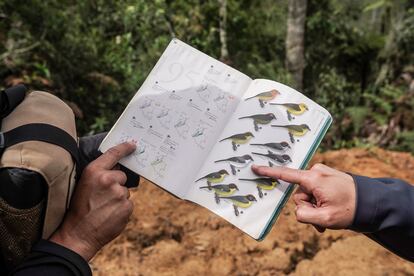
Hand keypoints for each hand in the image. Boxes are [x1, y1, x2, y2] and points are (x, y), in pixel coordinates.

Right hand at [50, 142, 135, 260]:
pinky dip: (121, 209)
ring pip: (124, 191)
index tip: (133, 144)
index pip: (113, 154)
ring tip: (103, 208)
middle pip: (121, 176)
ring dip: (118, 198)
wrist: (78, 234)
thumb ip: (99, 174)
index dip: (125, 148)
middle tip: (101, 197)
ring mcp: (119, 193)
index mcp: (94, 171)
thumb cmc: (79, 208)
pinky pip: (128, 204)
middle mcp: (108, 179)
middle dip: (115, 184)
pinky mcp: (126, 206)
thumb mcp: (84, 184)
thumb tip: (116, 168)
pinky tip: (109, 215)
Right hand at [251, 163, 355, 231]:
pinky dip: (319, 204)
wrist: (372, 203)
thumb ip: (304, 215)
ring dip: (315, 208)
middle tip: (322, 219)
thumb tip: (298, 210)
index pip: (285, 175)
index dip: (268, 173)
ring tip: (328, 218)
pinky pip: (315, 192)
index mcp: (313, 178)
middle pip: (299, 195)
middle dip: (307, 208)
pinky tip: (328, 214)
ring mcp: (321, 174)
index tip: (254, 167)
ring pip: (307, 196)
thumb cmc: (350, 209)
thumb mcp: (325, 219)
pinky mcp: (326, 178)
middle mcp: (316, 172)